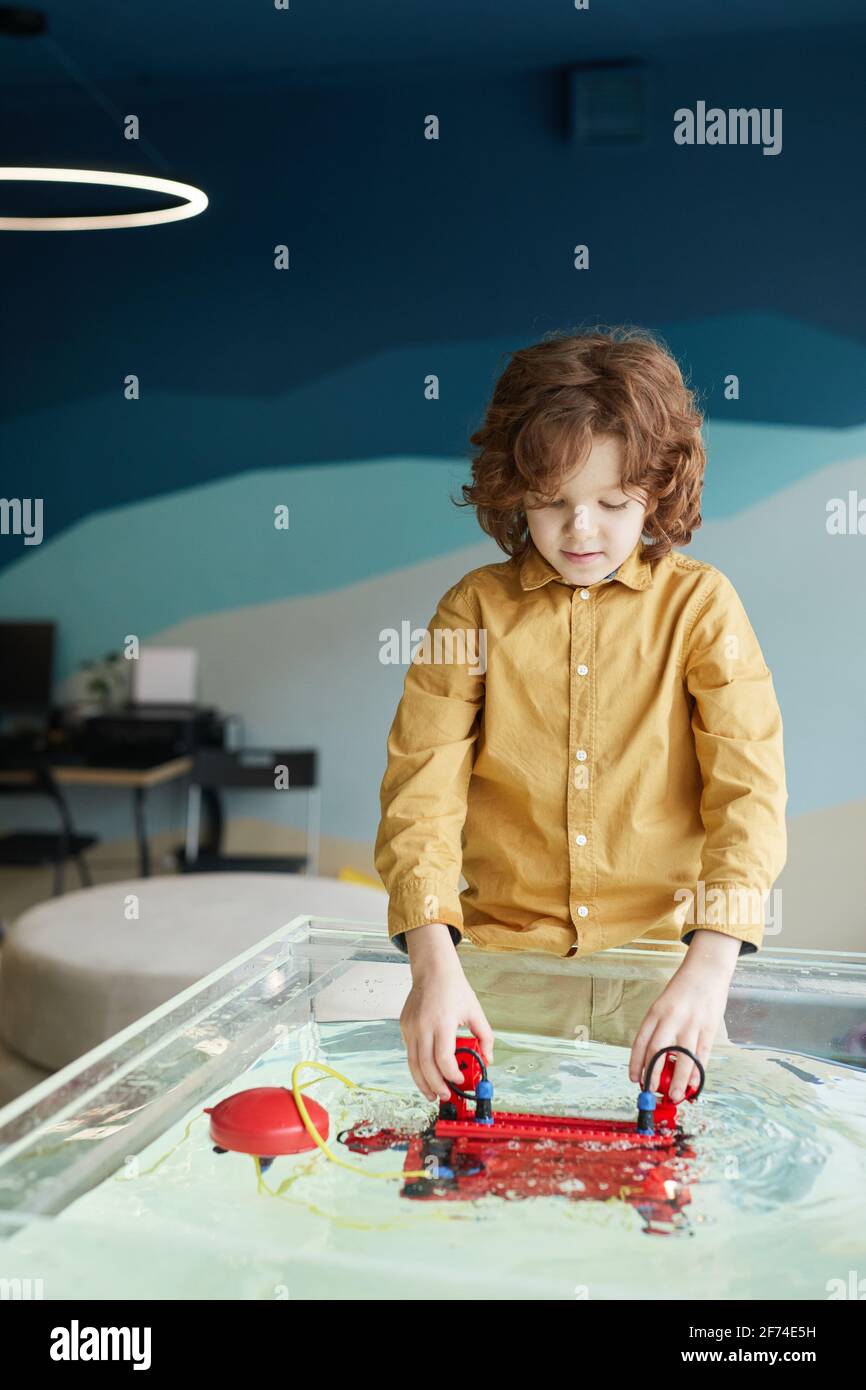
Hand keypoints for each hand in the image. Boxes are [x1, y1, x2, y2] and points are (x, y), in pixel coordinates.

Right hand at [401, 924, 494, 1101]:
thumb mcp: (475, 1011)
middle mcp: (423, 1026)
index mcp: (442, 1022)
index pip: (443, 1059)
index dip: (451, 1075)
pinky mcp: (404, 1026)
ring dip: (422, 1082)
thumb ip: (485, 1037)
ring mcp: (410, 1027)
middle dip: (435, 1086)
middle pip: (425, 1067)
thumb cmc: (454, 988)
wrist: (432, 970)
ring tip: (432, 1094)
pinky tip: (426, 1074)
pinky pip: (410, 1052)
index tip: (459, 1080)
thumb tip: (488, 1059)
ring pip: (413, 1063)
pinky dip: (417, 1067)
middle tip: (444, 1096)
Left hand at [628, 930, 739, 1099]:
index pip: (641, 1041)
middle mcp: (671, 1018)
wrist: (707, 970)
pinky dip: (697, 1071)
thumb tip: (656, 1061)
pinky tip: (693, 1083)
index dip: (636, 1063)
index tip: (634, 1079)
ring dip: (677, 1080)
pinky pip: (702, 1054)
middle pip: (658, 1051)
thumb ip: (660, 1029)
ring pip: (682, 1057)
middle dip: (653, 1075)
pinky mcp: (709, 1027)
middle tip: (651, 1092)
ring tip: (674, 1096)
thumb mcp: (664, 1005)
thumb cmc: (683, 990)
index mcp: (656, 1011)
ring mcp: (691, 1023)